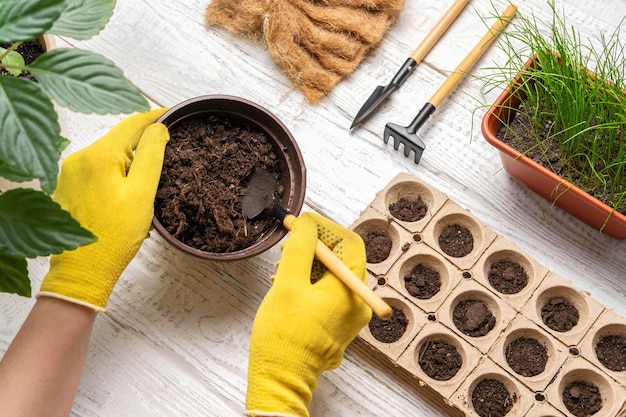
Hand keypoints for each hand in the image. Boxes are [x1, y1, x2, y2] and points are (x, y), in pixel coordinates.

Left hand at [38, 109, 169, 311]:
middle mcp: (78, 158)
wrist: (83, 270)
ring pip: (109, 156)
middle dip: (143, 144)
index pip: (131, 123)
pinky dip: (116, 175)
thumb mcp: (143, 193)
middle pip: (119, 139)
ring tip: (149, 183)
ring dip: (130, 163)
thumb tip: (158, 128)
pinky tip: (127, 195)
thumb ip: (152, 156)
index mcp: (98, 155)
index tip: (173, 112)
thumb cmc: (114, 235)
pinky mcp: (67, 187)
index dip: (155, 116)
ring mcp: (69, 173)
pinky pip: (97, 171)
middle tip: (169, 153)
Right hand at [245, 212, 371, 416]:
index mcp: (352, 290)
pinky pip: (329, 293)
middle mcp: (358, 302)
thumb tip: (306, 223)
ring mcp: (349, 316)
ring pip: (333, 276)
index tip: (302, 222)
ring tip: (283, 268)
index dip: (326, 227)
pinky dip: (310, 283)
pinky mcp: (337, 325)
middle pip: (343, 259)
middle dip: (314, 246)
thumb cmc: (284, 336)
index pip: (350, 243)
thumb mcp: (288, 284)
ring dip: (309, 265)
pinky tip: (288, 285)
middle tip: (288, 244)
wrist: (282, 380)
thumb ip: (299, 248)